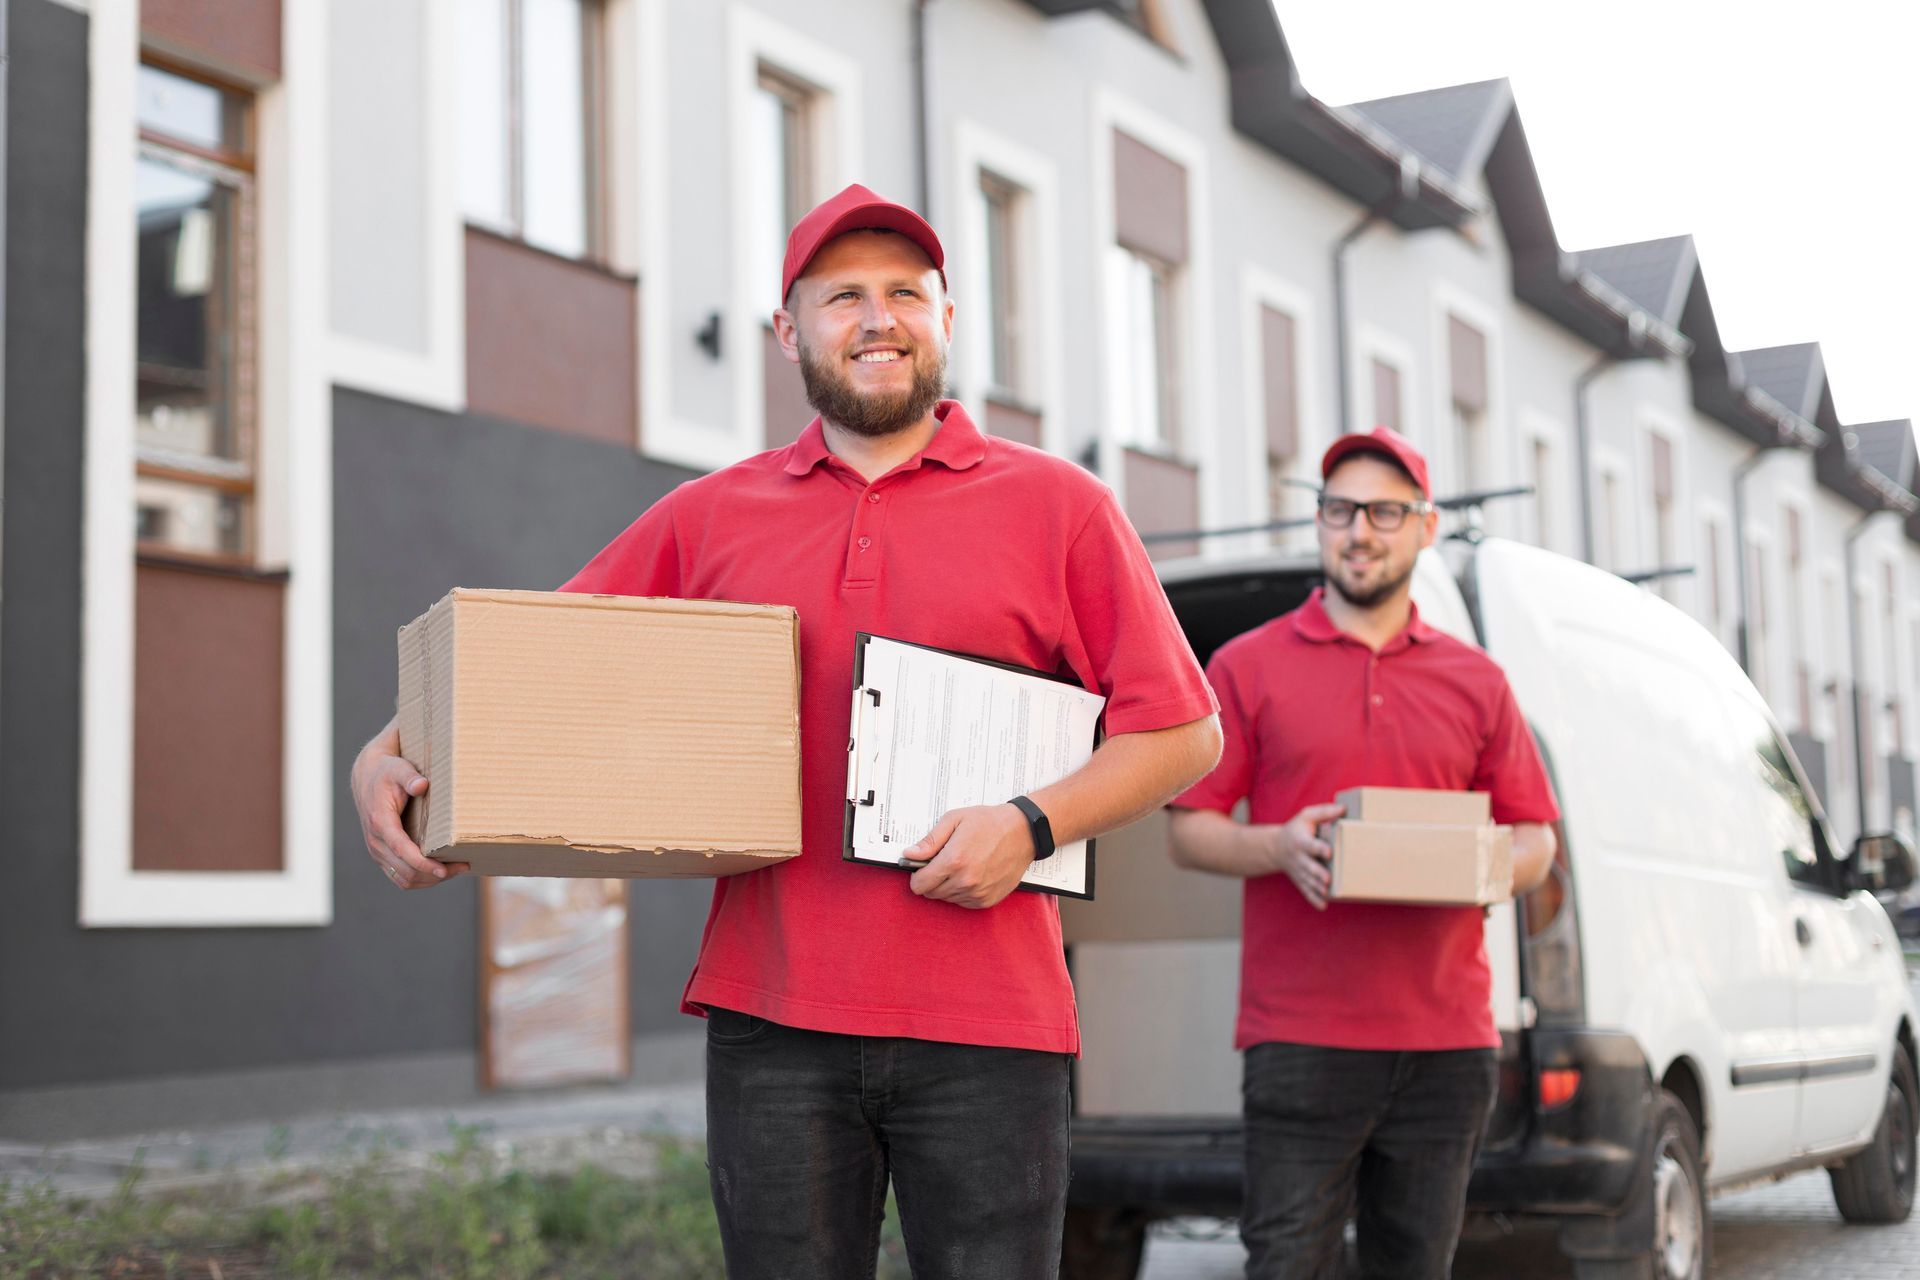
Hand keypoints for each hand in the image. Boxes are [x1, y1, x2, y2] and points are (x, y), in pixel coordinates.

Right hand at [350, 746, 466, 889]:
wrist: (367, 779)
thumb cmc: (387, 773)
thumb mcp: (398, 769)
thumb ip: (409, 777)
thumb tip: (422, 785)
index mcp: (380, 822)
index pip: (401, 850)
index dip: (422, 864)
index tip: (443, 870)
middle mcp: (376, 841)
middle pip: (405, 870)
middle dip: (434, 874)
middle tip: (463, 867)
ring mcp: (378, 851)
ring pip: (403, 879)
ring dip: (429, 880)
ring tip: (455, 871)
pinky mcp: (382, 855)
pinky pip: (400, 876)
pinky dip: (420, 879)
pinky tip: (439, 872)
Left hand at [904, 803, 1035, 908]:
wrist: (1023, 832)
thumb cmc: (988, 822)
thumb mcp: (954, 820)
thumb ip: (930, 841)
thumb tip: (909, 854)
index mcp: (953, 861)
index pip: (919, 884)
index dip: (916, 875)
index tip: (921, 867)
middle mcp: (965, 881)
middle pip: (931, 894)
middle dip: (931, 880)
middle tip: (942, 863)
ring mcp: (977, 893)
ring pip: (947, 899)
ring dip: (947, 886)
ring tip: (961, 865)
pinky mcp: (988, 900)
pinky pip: (963, 903)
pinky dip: (962, 892)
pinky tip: (971, 874)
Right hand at [1261, 802, 1345, 909]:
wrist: (1276, 848)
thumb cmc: (1296, 829)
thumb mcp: (1306, 816)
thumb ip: (1324, 812)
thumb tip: (1344, 809)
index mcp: (1300, 841)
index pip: (1310, 845)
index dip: (1318, 848)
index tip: (1329, 851)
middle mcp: (1299, 858)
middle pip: (1309, 866)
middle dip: (1317, 873)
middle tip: (1327, 879)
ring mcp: (1299, 871)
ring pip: (1308, 881)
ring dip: (1317, 888)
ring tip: (1327, 892)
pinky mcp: (1300, 880)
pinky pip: (1306, 891)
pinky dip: (1313, 899)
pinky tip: (1323, 906)